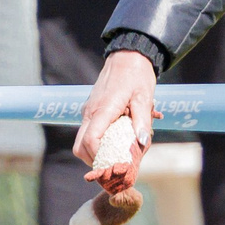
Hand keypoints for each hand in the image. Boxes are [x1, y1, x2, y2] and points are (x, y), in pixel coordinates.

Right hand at [73, 49, 156, 192]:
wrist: (128, 57)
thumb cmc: (137, 76)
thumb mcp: (145, 97)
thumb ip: (142, 121)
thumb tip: (142, 143)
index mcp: (102, 110)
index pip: (90, 141)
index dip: (100, 158)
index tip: (116, 167)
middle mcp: (90, 113)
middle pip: (80, 147)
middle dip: (95, 162)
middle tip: (115, 167)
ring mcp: (88, 112)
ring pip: (82, 142)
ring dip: (97, 153)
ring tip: (119, 155)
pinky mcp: (92, 111)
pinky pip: (90, 133)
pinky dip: (99, 143)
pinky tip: (118, 142)